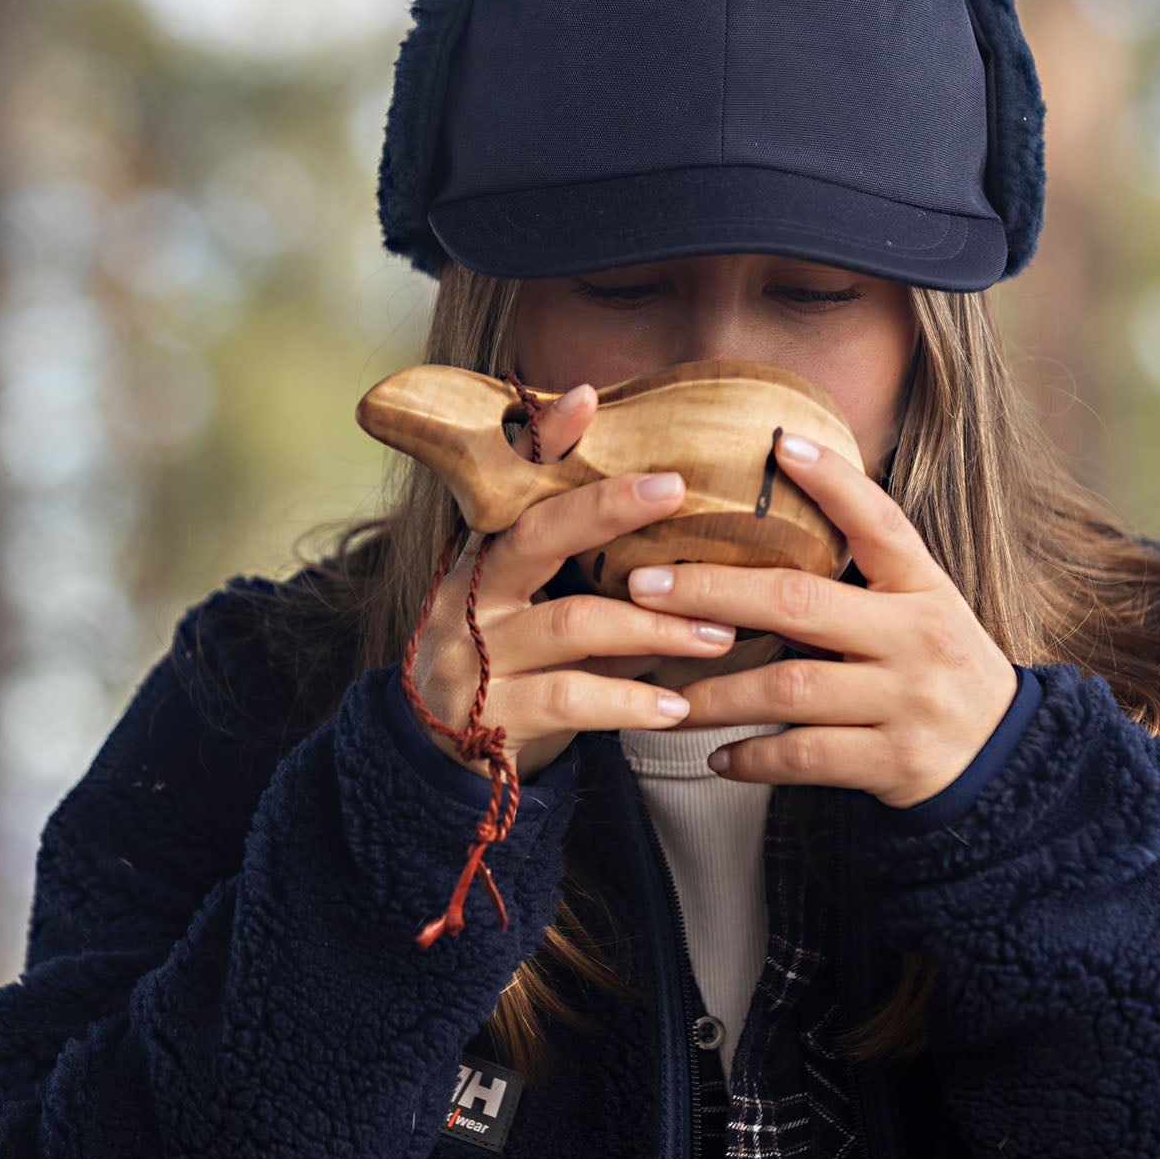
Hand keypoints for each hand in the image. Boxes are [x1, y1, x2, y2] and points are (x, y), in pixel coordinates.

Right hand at [408, 385, 738, 781]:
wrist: (441, 761)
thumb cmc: (512, 666)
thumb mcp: (534, 608)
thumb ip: (585, 572)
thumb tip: (682, 525)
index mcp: (482, 557)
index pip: (510, 485)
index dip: (542, 440)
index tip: (587, 397)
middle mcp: (469, 597)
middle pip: (537, 536)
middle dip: (607, 508)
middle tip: (675, 488)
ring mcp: (477, 657)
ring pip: (573, 623)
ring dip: (655, 626)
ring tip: (719, 633)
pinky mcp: (493, 719)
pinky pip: (572, 699)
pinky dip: (631, 702)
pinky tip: (678, 708)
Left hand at [625, 432, 1018, 807]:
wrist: (1006, 759)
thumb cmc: (938, 669)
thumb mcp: (921, 607)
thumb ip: (865, 571)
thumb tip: (779, 512)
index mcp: (923, 588)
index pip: (881, 521)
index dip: (833, 481)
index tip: (780, 443)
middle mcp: (916, 637)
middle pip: (801, 603)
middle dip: (713, 591)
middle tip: (644, 586)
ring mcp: (906, 701)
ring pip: (791, 688)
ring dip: (717, 692)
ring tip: (665, 695)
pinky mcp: (894, 761)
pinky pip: (806, 756)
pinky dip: (754, 758)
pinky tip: (717, 756)